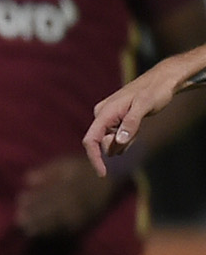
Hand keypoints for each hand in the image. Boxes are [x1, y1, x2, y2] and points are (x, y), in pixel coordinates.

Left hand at [15, 154, 114, 237]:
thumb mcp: (64, 164)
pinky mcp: (87, 220)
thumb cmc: (83, 168)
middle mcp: (75, 201)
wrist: (112, 176)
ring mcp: (82, 212)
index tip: (19, 203)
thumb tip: (26, 180)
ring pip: (60, 222)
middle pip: (52, 210)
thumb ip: (46, 172)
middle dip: (34, 216)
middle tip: (19, 220)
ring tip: (28, 229)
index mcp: (68, 186)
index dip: (32, 201)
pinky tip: (44, 234)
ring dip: (43, 226)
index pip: (47, 195)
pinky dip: (56, 232)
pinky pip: (70, 229)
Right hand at [85, 46, 205, 172]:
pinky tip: (137, 126)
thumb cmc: (154, 90)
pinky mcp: (115, 118)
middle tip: (136, 133)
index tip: (103, 174)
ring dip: (125, 141)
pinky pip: (117, 136)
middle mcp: (101, 114)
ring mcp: (108, 117)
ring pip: (111, 141)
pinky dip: (127, 137)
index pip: (90, 140)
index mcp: (104, 112)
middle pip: (103, 143)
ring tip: (139, 125)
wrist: (163, 80)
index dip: (94, 158)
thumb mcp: (144, 106)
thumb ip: (130, 123)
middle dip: (119, 146)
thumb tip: (118, 142)